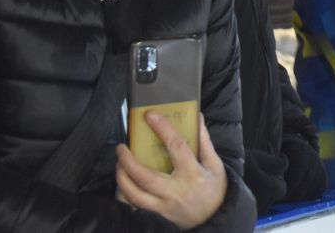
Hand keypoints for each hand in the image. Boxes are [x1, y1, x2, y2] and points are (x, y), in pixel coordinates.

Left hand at [116, 112, 226, 228]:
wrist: (215, 218)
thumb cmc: (215, 189)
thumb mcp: (215, 165)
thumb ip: (204, 141)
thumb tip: (197, 117)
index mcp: (193, 173)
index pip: (176, 147)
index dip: (163, 129)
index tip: (150, 116)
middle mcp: (177, 190)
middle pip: (146, 177)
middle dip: (129, 162)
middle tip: (121, 147)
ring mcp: (165, 205)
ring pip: (136, 195)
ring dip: (122, 178)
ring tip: (119, 164)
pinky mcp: (158, 213)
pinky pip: (137, 204)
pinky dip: (127, 192)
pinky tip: (124, 181)